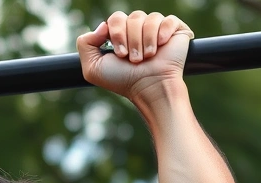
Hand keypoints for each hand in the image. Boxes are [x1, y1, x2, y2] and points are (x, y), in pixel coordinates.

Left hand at [77, 11, 193, 102]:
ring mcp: (157, 30)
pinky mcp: (176, 30)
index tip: (120, 54)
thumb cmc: (122, 80)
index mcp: (121, 35)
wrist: (149, 87)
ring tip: (147, 58)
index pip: (116, 18)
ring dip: (145, 41)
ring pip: (149, 18)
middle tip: (133, 59)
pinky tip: (162, 45)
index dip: (116, 33)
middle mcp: (139, 30)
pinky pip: (168, 20)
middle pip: (131, 17)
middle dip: (130, 39)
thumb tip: (103, 25)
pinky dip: (163, 33)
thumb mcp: (92, 68)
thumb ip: (85, 43)